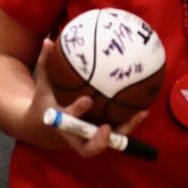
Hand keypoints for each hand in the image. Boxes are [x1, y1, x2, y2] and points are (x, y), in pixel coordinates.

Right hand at [35, 39, 146, 157]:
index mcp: (59, 123)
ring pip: (108, 142)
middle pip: (87, 147)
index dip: (77, 111)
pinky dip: (130, 124)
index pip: (67, 119)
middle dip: (97, 140)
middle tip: (107, 128)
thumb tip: (48, 40)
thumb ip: (45, 66)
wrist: (43, 130)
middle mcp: (75, 136)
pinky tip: (144, 108)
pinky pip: (117, 134)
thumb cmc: (45, 104)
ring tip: (141, 114)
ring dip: (125, 131)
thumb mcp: (42, 87)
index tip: (88, 100)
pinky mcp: (99, 138)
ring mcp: (88, 139)